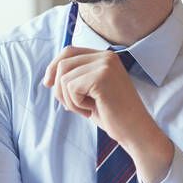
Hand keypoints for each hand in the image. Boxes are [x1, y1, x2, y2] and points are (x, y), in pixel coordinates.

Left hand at [43, 46, 173, 182]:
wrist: (135, 131)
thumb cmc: (112, 115)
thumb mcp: (91, 92)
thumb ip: (75, 78)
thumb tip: (48, 78)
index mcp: (104, 57)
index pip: (69, 51)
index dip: (53, 67)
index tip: (47, 84)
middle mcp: (106, 56)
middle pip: (63, 63)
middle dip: (59, 88)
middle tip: (72, 106)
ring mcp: (105, 65)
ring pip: (64, 77)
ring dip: (68, 99)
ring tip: (86, 109)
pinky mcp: (102, 77)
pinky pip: (71, 88)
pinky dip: (76, 104)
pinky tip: (91, 110)